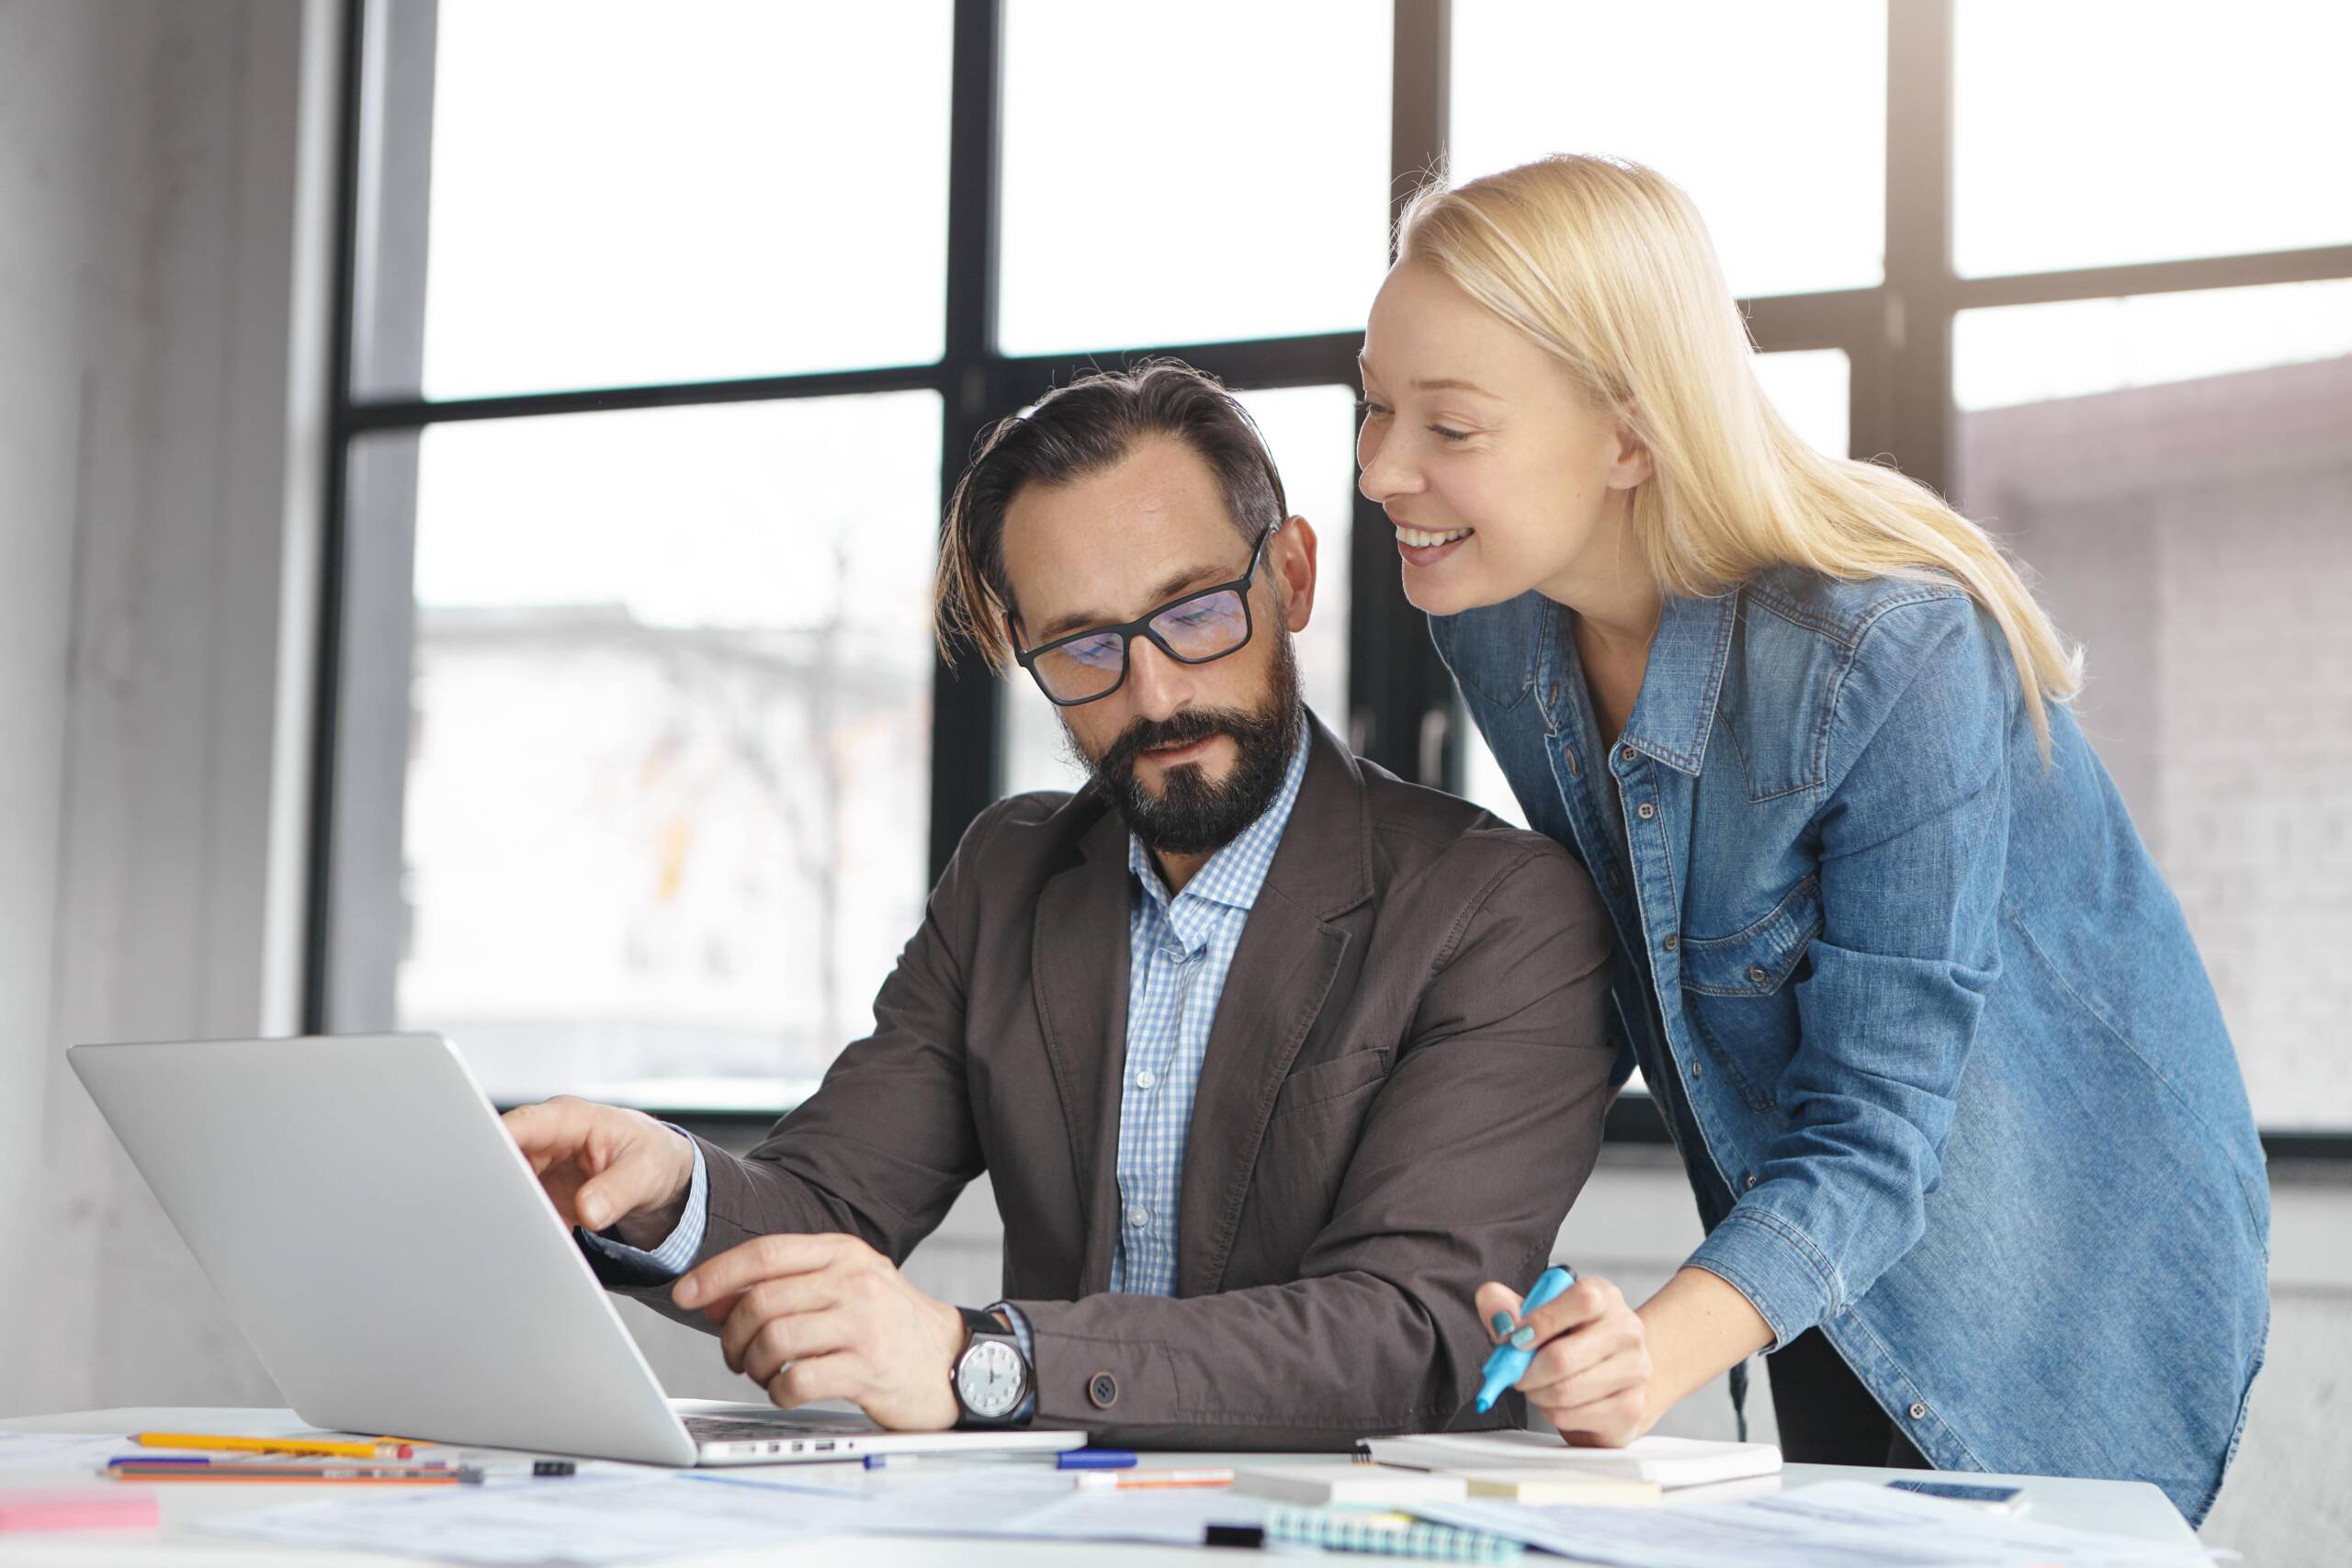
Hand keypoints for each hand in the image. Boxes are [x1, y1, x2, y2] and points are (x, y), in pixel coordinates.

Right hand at [501, 1096, 696, 1248]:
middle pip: (501, 1159)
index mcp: (569, 1119)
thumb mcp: (646, 1172)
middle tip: (507, 1218)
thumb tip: (589, 1210)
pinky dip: (524, 1226)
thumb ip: (617, 1191)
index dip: (495, 1144)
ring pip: (503, 1188)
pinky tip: (540, 1240)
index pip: (520, 1125)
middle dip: (495, 1187)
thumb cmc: (652, 1156)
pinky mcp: (538, 1192)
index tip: (485, 1172)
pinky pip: (518, 1209)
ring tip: (527, 1234)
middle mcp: (545, 1139)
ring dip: (509, 1212)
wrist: (658, 1170)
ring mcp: (538, 1166)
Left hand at [674, 1233, 967, 1431]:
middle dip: (732, 1334)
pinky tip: (788, 1391)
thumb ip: (788, 1284)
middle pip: (761, 1301)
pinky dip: (779, 1392)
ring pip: (773, 1340)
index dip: (715, 1274)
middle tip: (736, 1354)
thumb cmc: (889, 1324)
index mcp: (843, 1253)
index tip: (685, 1295)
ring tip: (763, 1373)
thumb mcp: (847, 1284)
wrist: (952, 1360)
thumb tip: (713, 1296)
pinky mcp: (868, 1369)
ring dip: (753, 1365)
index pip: (765, 1253)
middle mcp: (853, 1281)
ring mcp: (863, 1324)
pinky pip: (797, 1380)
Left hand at [1476, 1274, 1653, 1446]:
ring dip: (1537, 1393)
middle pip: (1563, 1357)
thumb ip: (1503, 1304)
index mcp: (1604, 1296)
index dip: (1542, 1320)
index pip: (1582, 1300)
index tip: (1517, 1338)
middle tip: (1518, 1373)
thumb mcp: (1532, 1311)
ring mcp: (1635, 1371)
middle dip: (1526, 1372)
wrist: (1610, 1376)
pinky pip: (1570, 1416)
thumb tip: (1502, 1321)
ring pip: (1564, 1392)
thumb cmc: (1567, 1339)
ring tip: (1539, 1386)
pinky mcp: (1629, 1409)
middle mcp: (1627, 1330)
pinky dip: (1551, 1412)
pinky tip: (1559, 1402)